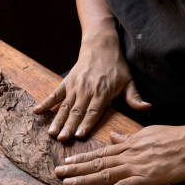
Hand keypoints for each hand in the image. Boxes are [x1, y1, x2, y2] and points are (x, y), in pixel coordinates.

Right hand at [33, 34, 150, 140]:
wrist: (101, 45)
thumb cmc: (117, 66)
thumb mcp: (129, 81)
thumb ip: (135, 98)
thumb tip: (148, 108)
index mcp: (103, 92)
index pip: (94, 111)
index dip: (86, 123)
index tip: (79, 135)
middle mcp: (87, 90)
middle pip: (77, 111)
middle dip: (69, 127)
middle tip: (62, 139)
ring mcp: (75, 86)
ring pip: (65, 106)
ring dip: (57, 120)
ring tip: (51, 133)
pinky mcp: (67, 81)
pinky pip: (55, 94)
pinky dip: (46, 103)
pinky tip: (37, 112)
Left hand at [54, 125, 184, 184]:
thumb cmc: (175, 136)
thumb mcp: (147, 132)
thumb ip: (129, 137)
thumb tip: (114, 136)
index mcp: (129, 144)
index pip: (100, 152)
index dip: (81, 157)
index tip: (66, 160)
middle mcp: (128, 155)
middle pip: (96, 162)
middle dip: (75, 168)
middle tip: (57, 173)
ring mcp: (136, 167)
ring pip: (104, 173)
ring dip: (84, 179)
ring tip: (67, 183)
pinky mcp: (147, 179)